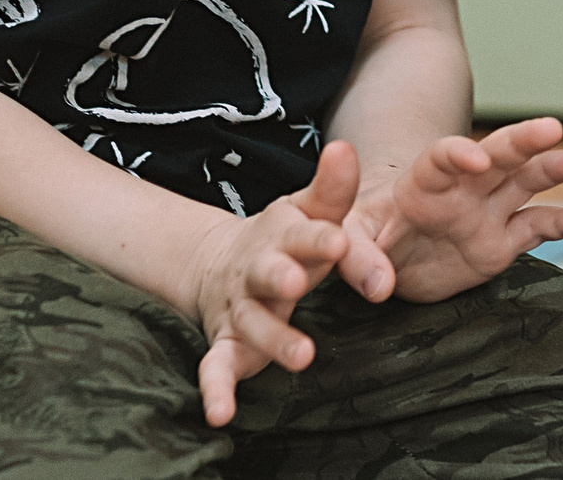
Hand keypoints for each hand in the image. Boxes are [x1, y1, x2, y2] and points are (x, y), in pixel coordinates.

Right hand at [174, 140, 358, 426]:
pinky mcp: (226, 343)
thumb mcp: (307, 210)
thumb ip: (332, 189)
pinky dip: (215, 390)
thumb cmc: (284, 238)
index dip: (321, 238)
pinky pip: (216, 368)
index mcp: (283, 235)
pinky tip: (220, 414)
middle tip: (298, 282)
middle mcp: (257, 270)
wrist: (222, 263)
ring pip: (251, 323)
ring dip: (274, 338)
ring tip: (303, 356)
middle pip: (268, 273)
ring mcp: (239, 307)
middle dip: (281, 276)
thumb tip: (347, 147)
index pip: (305, 233)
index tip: (342, 241)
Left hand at [336, 118, 562, 304]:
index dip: (459, 153)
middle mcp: (463, 188)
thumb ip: (358, 257)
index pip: (443, 158)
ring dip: (554, 169)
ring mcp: (487, 211)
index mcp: (423, 180)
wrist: (384, 255)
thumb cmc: (363, 235)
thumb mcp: (349, 239)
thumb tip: (377, 286)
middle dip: (523, 140)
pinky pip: (538, 227)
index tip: (475, 158)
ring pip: (526, 182)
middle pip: (498, 155)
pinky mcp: (503, 242)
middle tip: (550, 127)